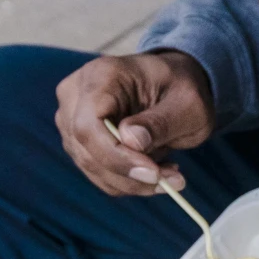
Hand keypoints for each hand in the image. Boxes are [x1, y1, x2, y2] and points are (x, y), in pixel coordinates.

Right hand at [54, 51, 215, 196]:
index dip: (117, 156)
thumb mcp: (186, 103)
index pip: (88, 125)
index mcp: (100, 76)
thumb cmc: (181, 88)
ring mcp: (72, 120)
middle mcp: (75, 96)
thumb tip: (131, 141)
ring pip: (93, 168)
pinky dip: (130, 182)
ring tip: (171, 174)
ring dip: (135, 182)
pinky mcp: (80, 142)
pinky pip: (100, 174)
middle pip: (88, 151)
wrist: (173, 86)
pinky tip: (157, 170)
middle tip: (175, 180)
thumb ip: (160, 121)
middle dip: (131, 175)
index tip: (154, 173)